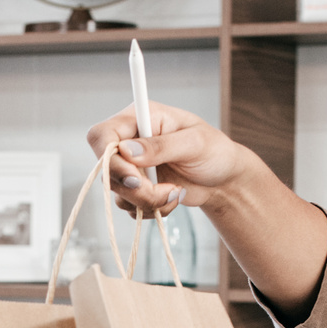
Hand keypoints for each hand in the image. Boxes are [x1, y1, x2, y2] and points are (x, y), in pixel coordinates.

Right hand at [87, 100, 265, 218]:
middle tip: (163, 191)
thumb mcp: (194, 143)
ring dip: (146, 201)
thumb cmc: (214, 151)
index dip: (108, 158)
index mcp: (140, 118)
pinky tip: (171, 199)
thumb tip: (127, 151)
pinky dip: (151, 209)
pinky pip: (129, 206)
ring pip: (118, 192)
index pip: (102, 135)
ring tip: (174, 193)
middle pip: (106, 169)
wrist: (223, 179)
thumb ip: (161, 146)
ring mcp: (131, 166)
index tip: (135, 176)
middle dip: (134, 188)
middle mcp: (129, 141)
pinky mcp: (136, 188)